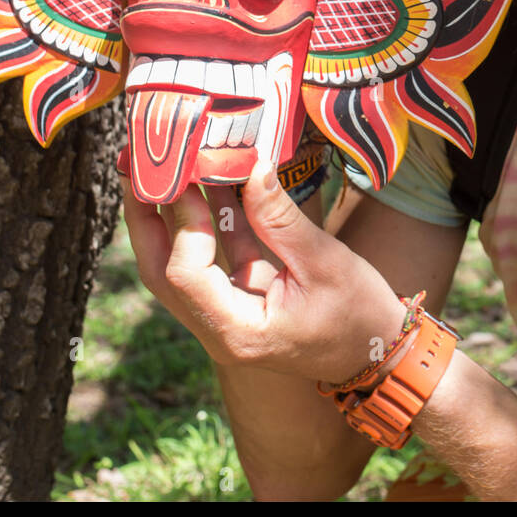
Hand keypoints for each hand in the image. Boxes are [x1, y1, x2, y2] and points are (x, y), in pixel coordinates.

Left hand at [123, 160, 407, 383]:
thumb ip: (281, 219)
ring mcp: (227, 316)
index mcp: (237, 332)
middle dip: (146, 217)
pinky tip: (212, 182)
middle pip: (162, 272)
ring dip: (171, 217)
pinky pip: (215, 258)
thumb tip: (253, 166)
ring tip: (160, 166)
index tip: (191, 174)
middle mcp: (220, 329)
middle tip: (137, 164)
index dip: (184, 222)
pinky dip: (211, 222)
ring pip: (181, 265)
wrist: (379, 352)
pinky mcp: (243, 299)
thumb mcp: (325, 263)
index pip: (186, 274)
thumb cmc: (359, 315)